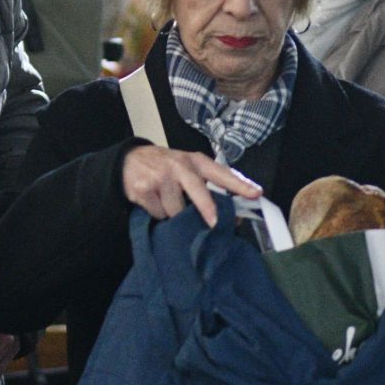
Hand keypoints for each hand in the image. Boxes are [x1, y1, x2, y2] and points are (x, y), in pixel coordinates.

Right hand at [120, 146, 259, 226]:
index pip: (220, 173)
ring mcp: (160, 177)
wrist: (129, 160)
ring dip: (174, 214)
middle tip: (215, 224)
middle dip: (207, 209)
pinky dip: (157, 213)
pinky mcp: (144, 188)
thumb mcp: (186, 167)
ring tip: (167, 202)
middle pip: (198, 191)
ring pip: (176, 211)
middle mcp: (179, 166)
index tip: (255, 194)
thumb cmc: (165, 167)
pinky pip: (158, 213)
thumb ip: (206, 185)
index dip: (239, 184)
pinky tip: (153, 201)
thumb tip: (231, 215)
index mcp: (195, 161)